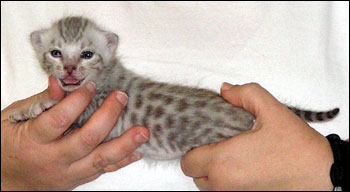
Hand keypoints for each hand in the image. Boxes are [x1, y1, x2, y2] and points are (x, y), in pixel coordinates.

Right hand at [1, 77, 149, 189]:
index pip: (58, 120)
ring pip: (100, 159)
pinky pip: (102, 171)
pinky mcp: (77, 179)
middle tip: (121, 97)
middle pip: (86, 139)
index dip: (76, 101)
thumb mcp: (13, 119)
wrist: (6, 181)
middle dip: (107, 116)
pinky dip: (121, 161)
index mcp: (33, 140)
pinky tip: (136, 151)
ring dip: (124, 145)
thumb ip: (40, 102)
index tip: (90, 85)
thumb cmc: (7, 145)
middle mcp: (53, 159)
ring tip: (142, 131)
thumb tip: (60, 83)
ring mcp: (67, 172)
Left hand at [181, 82, 333, 189]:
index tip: (207, 139)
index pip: (188, 162)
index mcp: (224, 162)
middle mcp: (225, 185)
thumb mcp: (271, 110)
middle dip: (202, 161)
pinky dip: (228, 182)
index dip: (193, 149)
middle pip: (196, 176)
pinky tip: (243, 168)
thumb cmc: (297, 146)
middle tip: (220, 146)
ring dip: (214, 173)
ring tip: (233, 156)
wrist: (324, 172)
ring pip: (209, 187)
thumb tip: (225, 90)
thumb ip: (244, 95)